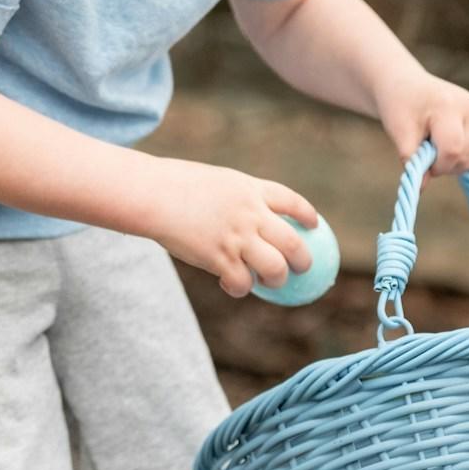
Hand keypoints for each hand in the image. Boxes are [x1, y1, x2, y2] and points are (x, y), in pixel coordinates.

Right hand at [139, 157, 319, 298]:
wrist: (154, 194)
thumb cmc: (176, 185)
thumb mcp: (216, 181)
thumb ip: (236, 197)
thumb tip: (245, 213)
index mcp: (251, 189)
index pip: (291, 201)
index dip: (307, 214)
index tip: (314, 224)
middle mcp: (251, 213)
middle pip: (293, 242)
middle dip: (304, 259)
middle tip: (302, 267)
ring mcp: (237, 237)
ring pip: (275, 268)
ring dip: (277, 279)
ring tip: (271, 282)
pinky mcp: (219, 258)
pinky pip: (242, 283)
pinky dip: (241, 288)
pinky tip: (232, 285)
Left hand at [376, 71, 468, 181]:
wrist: (404, 85)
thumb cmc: (398, 106)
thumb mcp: (398, 131)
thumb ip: (411, 159)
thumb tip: (420, 188)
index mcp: (449, 106)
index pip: (453, 149)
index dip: (438, 165)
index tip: (421, 163)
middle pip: (466, 156)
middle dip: (444, 165)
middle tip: (423, 153)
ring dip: (452, 162)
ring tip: (432, 146)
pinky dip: (458, 155)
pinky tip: (442, 143)